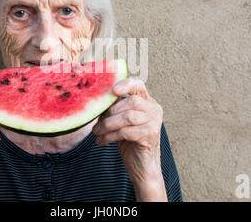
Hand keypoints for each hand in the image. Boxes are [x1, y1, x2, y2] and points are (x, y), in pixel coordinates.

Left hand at [92, 78, 166, 200]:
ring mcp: (154, 122)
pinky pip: (126, 131)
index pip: (138, 85)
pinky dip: (110, 136)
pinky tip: (102, 142)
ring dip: (107, 125)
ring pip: (127, 117)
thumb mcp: (121, 122)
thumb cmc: (129, 142)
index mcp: (148, 102)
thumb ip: (115, 108)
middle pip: (131, 102)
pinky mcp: (150, 135)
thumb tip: (97, 99)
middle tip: (96, 124)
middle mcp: (154, 109)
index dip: (126, 84)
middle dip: (109, 112)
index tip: (112, 90)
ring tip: (96, 132)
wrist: (141, 167)